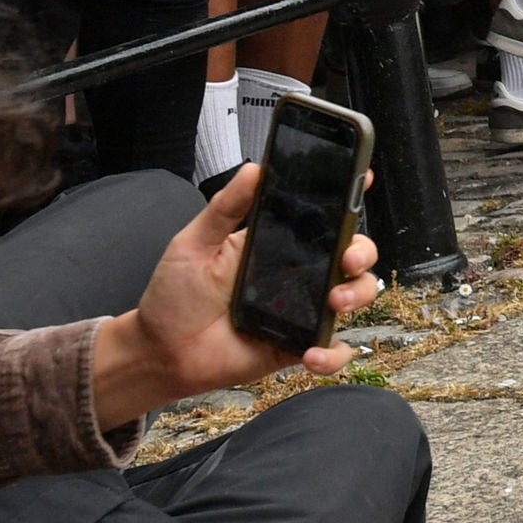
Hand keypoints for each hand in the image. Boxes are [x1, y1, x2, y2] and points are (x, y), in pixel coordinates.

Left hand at [85, 163, 382, 428]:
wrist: (160, 352)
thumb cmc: (175, 295)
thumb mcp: (194, 243)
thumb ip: (224, 208)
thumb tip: (254, 168)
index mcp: (279, 244)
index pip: (323, 217)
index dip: (349, 197)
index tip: (361, 179)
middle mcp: (299, 273)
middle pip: (353, 254)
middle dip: (362, 251)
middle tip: (346, 258)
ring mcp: (303, 310)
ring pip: (355, 295)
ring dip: (357, 295)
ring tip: (333, 303)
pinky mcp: (298, 346)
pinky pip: (332, 350)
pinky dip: (333, 354)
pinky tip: (310, 353)